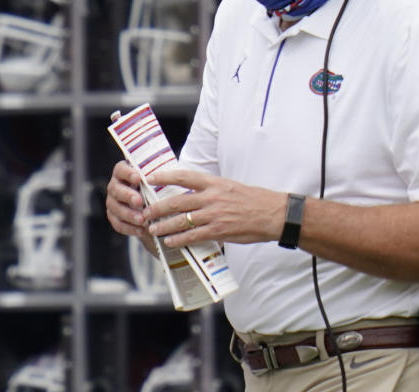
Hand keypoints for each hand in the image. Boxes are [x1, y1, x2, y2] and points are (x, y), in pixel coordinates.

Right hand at [104, 161, 149, 239]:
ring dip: (129, 214)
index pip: (121, 170)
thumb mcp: (155, 180)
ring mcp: (112, 202)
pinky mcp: (113, 216)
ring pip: (116, 208)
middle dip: (128, 196)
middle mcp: (115, 186)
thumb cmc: (154, 187)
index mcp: (123, 173)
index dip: (128, 173)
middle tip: (139, 201)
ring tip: (142, 220)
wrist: (149, 206)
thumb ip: (156, 179)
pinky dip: (130, 228)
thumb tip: (168, 178)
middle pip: (116, 189)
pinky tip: (141, 231)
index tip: (138, 178)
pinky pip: (118, 224)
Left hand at [143, 168, 285, 247]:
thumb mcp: (232, 187)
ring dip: (164, 225)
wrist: (273, 214)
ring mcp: (214, 214)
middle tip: (145, 211)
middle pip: (177, 200)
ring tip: (152, 229)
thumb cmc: (255, 200)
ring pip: (182, 220)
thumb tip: (194, 194)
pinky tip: (170, 241)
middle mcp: (212, 197)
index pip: (185, 176)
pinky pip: (193, 235)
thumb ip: (212, 190)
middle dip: (157, 207)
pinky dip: (179, 239)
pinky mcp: (219, 231)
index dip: (165, 176)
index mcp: (215, 183)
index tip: (150, 178)